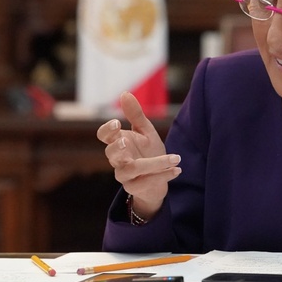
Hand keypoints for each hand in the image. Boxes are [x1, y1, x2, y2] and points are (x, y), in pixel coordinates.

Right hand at [97, 91, 180, 218]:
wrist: (158, 177)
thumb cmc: (148, 151)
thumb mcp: (145, 131)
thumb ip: (135, 115)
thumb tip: (124, 93)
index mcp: (119, 141)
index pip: (104, 135)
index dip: (107, 130)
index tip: (117, 123)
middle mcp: (118, 159)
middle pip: (110, 154)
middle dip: (117, 148)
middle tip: (126, 141)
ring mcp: (124, 175)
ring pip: (131, 169)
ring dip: (154, 164)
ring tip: (175, 158)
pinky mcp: (134, 188)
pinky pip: (145, 183)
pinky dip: (162, 176)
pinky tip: (177, 169)